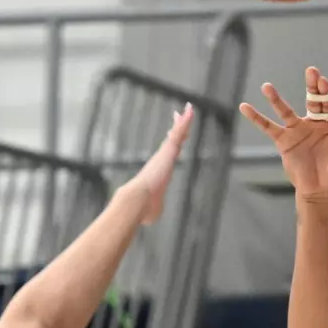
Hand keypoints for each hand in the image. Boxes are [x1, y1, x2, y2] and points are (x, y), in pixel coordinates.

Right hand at [128, 103, 195, 223]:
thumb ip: (153, 209)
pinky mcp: (168, 152)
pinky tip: (189, 111)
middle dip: (177, 127)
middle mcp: (162, 159)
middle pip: (173, 139)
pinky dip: (184, 122)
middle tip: (179, 115)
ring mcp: (165, 154)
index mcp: (160, 170)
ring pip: (177, 133)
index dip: (171, 142)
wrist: (138, 201)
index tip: (171, 133)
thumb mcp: (152, 210)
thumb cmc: (144, 209)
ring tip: (189, 108)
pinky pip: (178, 133)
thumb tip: (148, 219)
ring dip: (184, 121)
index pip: (168, 153)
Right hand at [239, 67, 327, 203]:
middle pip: (312, 100)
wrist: (320, 189)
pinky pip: (268, 127)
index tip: (323, 80)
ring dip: (276, 99)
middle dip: (312, 86)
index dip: (326, 92)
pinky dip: (256, 118)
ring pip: (285, 111)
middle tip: (311, 71)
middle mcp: (313, 122)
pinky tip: (245, 107)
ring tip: (266, 86)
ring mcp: (296, 130)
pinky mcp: (283, 141)